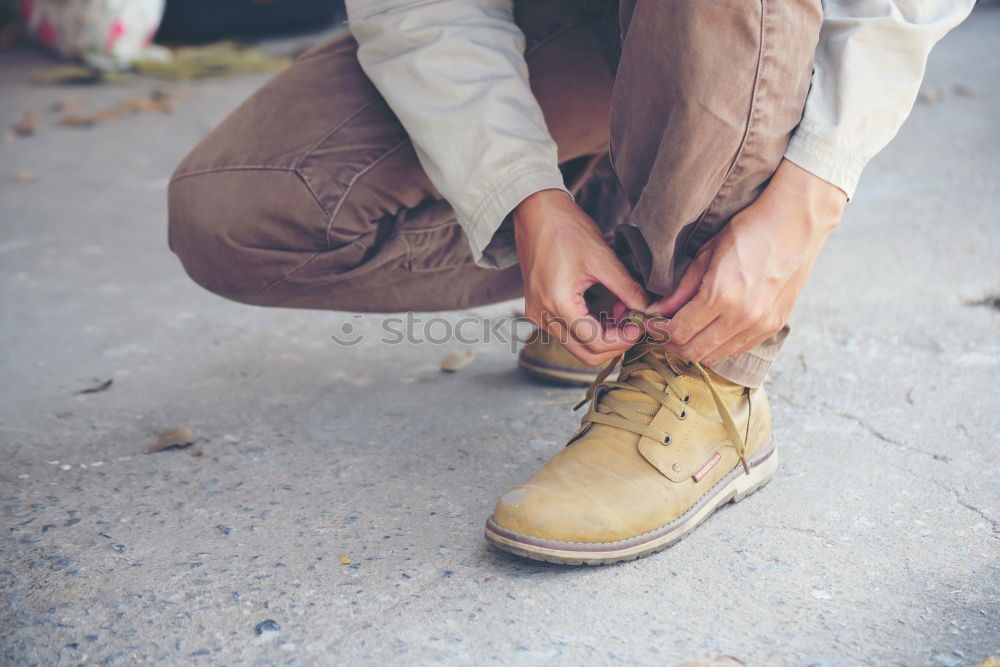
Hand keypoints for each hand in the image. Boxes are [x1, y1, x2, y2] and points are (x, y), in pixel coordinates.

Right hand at [514, 189, 648, 365]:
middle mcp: (542, 315)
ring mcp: (537, 315)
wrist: (535, 212)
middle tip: (633, 324)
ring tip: (621, 310)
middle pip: (585, 354)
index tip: (640, 325)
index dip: (622, 340)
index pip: (595, 342)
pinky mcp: (539, 310)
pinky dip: (589, 327)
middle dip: (614, 344)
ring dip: (603, 335)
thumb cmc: (566, 229)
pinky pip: (567, 332)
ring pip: (576, 346)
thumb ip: (627, 288)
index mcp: (557, 304)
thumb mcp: (602, 258)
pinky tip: (605, 308)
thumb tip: (649, 310)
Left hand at [645, 160, 846, 366]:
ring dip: (696, 348)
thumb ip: (681, 288)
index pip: (679, 331)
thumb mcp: (706, 253)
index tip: (651, 324)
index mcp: (721, 296)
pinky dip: (720, 346)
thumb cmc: (749, 230)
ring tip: (686, 332)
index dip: (659, 331)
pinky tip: (712, 330)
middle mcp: (742, 317)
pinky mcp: (773, 326)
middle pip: (695, 351)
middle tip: (664, 333)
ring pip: (717, 356)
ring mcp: (761, 325)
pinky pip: (738, 349)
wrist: (795, 224)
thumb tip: (659, 311)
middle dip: (673, 345)